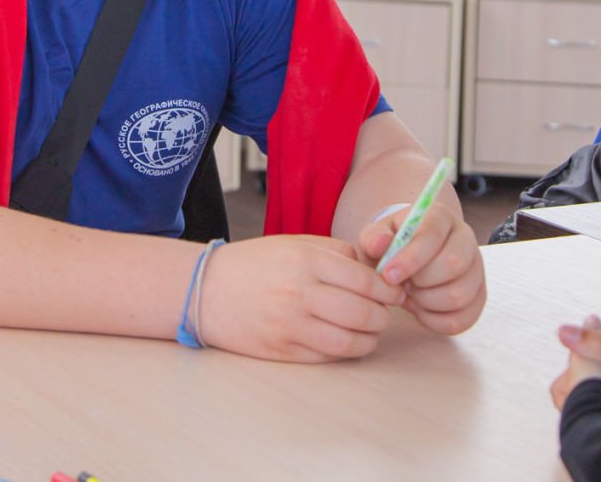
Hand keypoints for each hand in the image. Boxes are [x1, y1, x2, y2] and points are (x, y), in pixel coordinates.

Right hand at [198, 235, 404, 362]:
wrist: (205, 290)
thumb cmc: (255, 263)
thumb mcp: (295, 244)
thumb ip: (336, 253)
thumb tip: (376, 270)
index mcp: (306, 261)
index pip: (366, 281)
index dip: (388, 290)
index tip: (394, 292)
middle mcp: (301, 293)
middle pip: (364, 313)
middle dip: (384, 317)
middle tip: (385, 313)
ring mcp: (291, 325)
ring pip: (350, 341)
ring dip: (370, 339)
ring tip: (370, 330)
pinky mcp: (282, 350)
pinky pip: (328, 356)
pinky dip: (345, 351)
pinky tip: (347, 341)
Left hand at [358, 202, 486, 335]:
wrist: (406, 258)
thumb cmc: (391, 247)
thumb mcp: (375, 238)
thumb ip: (374, 238)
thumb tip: (381, 243)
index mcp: (439, 217)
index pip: (433, 234)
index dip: (411, 258)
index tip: (389, 275)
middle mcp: (464, 239)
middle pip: (453, 264)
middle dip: (421, 282)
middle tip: (402, 285)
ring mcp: (476, 269)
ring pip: (459, 295)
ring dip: (427, 303)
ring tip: (410, 295)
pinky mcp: (478, 296)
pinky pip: (462, 319)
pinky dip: (435, 321)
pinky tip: (420, 310)